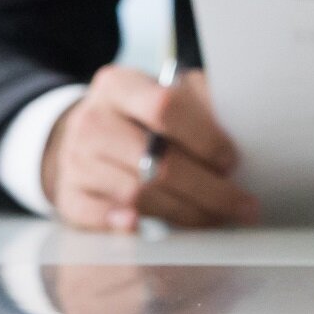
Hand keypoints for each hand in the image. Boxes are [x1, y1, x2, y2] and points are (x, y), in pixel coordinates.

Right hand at [43, 66, 257, 233]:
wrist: (82, 134)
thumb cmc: (137, 116)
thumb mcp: (163, 92)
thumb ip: (199, 103)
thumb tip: (244, 128)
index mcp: (118, 85)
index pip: (165, 106)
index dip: (205, 138)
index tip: (232, 160)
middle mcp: (91, 120)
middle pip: (157, 163)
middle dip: (209, 190)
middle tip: (242, 205)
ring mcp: (75, 161)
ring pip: (139, 195)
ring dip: (186, 213)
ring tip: (217, 217)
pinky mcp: (69, 197)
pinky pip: (105, 219)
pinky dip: (134, 226)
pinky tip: (157, 229)